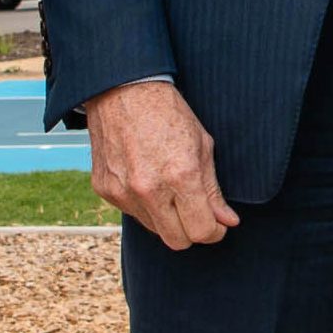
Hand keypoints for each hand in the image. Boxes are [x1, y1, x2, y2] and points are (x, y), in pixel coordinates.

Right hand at [85, 78, 238, 248]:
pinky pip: (132, 213)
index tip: (217, 224)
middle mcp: (149, 189)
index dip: (215, 231)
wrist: (123, 90)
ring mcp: (123, 192)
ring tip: (170, 189)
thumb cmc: (168, 113)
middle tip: (197, 214)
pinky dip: (144, 205)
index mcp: (181, 176)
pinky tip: (147, 179)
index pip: (202, 231)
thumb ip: (213, 190)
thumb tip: (227, 222)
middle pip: (177, 241)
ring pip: (154, 230)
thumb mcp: (202, 146)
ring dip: (167, 219)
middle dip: (192, 232)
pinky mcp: (105, 190)